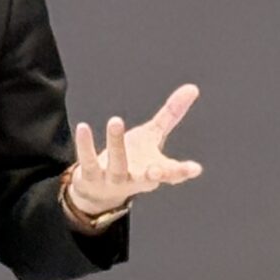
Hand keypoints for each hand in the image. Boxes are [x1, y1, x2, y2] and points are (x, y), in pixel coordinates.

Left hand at [67, 84, 203, 216]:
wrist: (100, 191)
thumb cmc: (135, 160)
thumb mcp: (153, 135)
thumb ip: (172, 114)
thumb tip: (193, 88)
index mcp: (156, 170)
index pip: (173, 174)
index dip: (183, 172)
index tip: (195, 169)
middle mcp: (137, 178)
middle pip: (147, 177)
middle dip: (155, 174)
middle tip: (158, 169)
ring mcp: (113, 180)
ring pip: (117, 164)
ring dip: (116, 143)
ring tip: (116, 120)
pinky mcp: (91, 178)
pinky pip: (88, 161)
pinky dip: (86, 146)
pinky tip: (84, 127)